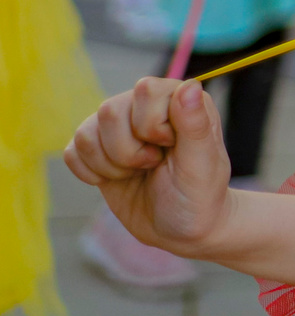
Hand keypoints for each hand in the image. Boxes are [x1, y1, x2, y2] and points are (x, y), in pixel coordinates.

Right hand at [64, 77, 235, 257]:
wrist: (181, 229)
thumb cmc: (199, 196)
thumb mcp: (202, 165)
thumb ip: (195, 125)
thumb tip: (189, 85)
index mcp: (180, 100)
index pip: (145, 89)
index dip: (151, 126)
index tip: (169, 148)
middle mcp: (146, 106)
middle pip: (109, 111)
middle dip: (128, 151)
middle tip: (153, 165)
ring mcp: (119, 127)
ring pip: (85, 132)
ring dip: (110, 164)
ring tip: (137, 173)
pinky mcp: (98, 149)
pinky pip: (71, 151)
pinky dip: (89, 173)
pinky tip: (116, 180)